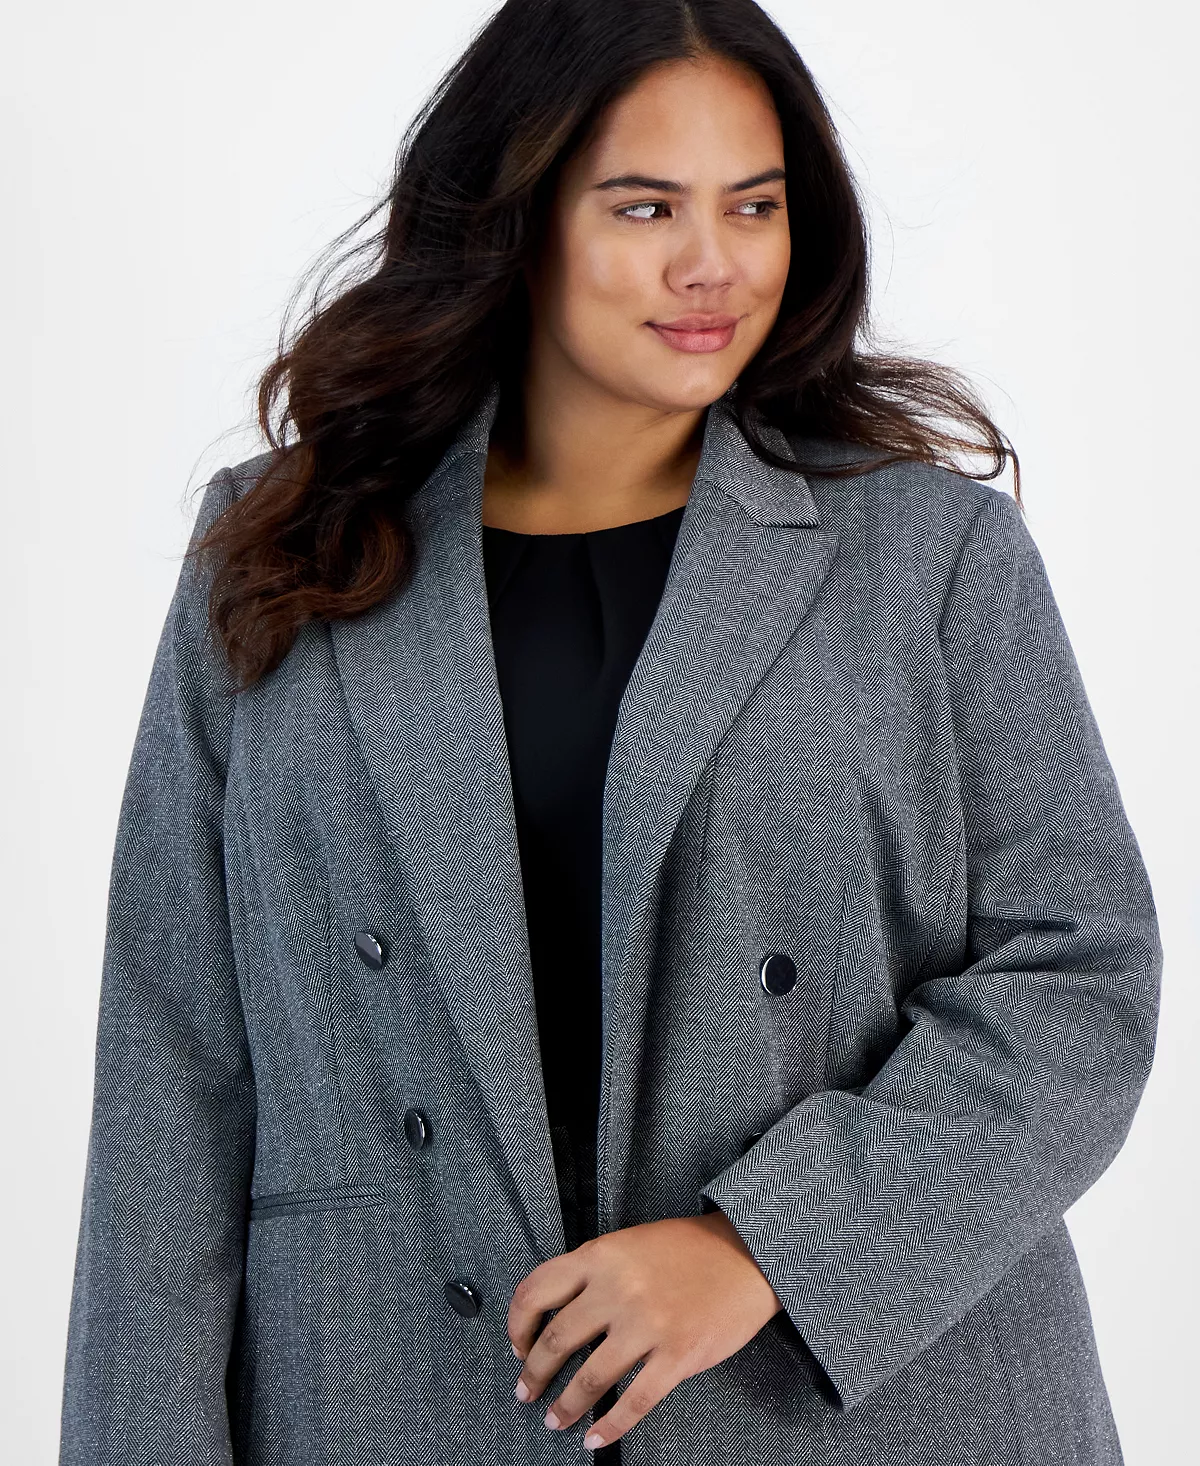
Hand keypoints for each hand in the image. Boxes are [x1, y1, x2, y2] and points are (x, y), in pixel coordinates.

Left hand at [507, 1207, 783, 1450]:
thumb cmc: (687, 1248)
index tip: (518, 1346)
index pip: (536, 1291)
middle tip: (525, 1391)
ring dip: (564, 1405)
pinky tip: (595, 1439)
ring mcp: (647, 1325)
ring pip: (589, 1377)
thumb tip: (556, 1314)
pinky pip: (634, 1402)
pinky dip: (610, 1427)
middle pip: (556, 1340)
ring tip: (554, 1420)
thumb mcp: (628, 1244)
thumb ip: (593, 1272)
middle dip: (533, 1373)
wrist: (746, 1254)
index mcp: (599, 1256)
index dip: (518, 1326)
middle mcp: (616, 1289)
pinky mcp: (677, 1356)